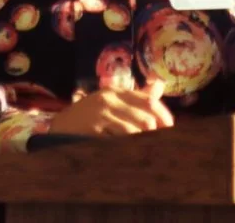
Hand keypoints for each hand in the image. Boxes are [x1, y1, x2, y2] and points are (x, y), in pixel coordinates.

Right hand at [47, 81, 173, 135]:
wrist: (64, 125)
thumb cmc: (93, 114)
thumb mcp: (113, 100)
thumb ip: (138, 95)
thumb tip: (160, 83)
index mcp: (116, 91)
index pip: (148, 101)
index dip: (163, 115)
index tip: (170, 128)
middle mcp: (109, 99)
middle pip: (145, 117)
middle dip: (156, 132)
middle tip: (161, 141)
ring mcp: (100, 114)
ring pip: (135, 131)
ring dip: (144, 141)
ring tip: (148, 147)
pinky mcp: (94, 129)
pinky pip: (120, 140)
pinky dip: (130, 146)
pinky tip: (132, 150)